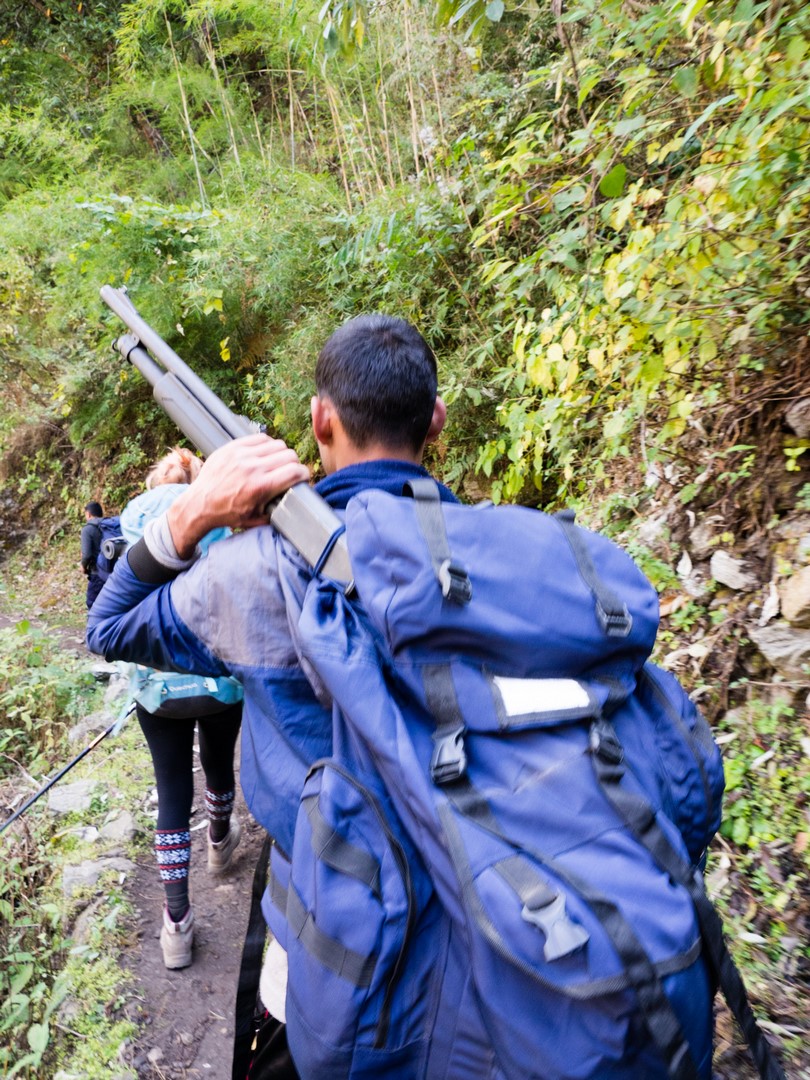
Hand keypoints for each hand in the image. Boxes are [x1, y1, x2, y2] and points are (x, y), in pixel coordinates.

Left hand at [167, 434, 309, 558]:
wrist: (200, 504)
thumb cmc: (227, 513)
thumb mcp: (256, 519)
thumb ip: (278, 509)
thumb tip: (293, 502)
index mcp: (261, 487)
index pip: (295, 471)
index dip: (304, 474)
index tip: (303, 478)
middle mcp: (253, 468)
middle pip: (289, 455)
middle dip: (294, 464)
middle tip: (289, 472)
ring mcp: (242, 454)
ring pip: (277, 444)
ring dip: (281, 454)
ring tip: (276, 463)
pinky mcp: (233, 447)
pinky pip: (260, 438)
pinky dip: (267, 445)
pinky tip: (264, 454)